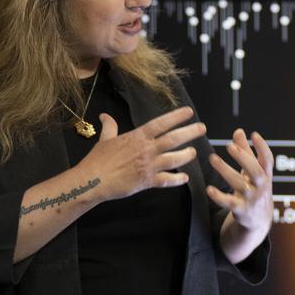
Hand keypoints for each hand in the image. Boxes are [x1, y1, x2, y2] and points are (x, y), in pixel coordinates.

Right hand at [81, 107, 204, 200]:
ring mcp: (148, 166)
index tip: (189, 112)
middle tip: (202, 128)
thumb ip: (110, 127)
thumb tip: (104, 116)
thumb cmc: (97, 160)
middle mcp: (146, 150)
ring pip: (175, 159)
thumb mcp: (104, 140)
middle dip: (190, 132)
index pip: (161, 123)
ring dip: (187, 155)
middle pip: (174, 139)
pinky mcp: (147, 181)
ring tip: (194, 153)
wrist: (91, 181)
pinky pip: (167, 180)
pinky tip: (185, 178)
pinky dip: (177, 180)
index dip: (176, 117)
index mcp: (137, 137)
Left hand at [207, 128, 273, 233]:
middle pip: (255, 171)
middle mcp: (261, 187)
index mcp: (265, 175)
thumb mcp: (252, 172)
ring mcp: (252, 199)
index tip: (254, 135)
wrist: (258, 221)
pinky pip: (229, 203)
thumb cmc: (254, 190)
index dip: (263, 147)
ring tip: (212, 158)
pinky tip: (209, 189)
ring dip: (225, 170)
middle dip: (243, 157)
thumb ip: (246, 152)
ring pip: (239, 184)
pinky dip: (219, 196)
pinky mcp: (241, 210)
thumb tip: (239, 131)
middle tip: (229, 145)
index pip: (268, 160)